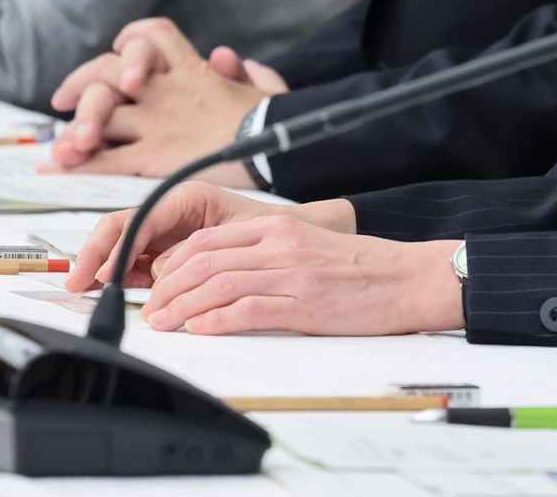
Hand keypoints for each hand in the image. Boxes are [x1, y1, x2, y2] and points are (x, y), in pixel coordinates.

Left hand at [39, 18, 283, 180]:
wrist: (271, 148)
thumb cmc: (271, 122)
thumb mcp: (263, 88)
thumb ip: (244, 72)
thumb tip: (226, 57)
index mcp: (190, 69)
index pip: (153, 36)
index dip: (131, 40)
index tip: (118, 49)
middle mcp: (165, 90)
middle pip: (108, 71)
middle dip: (81, 82)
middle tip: (62, 98)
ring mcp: (155, 122)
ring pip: (100, 113)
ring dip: (75, 128)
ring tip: (62, 145)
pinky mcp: (152, 156)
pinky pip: (104, 158)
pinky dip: (76, 164)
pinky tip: (58, 168)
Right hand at [63, 180, 312, 289]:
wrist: (295, 238)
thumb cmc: (273, 229)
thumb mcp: (241, 234)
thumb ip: (199, 251)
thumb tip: (159, 271)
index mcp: (188, 198)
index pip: (139, 218)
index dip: (117, 245)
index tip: (104, 272)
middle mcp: (171, 213)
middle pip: (121, 228)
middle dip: (96, 253)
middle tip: (78, 282)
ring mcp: (166, 233)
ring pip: (122, 247)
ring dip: (103, 268)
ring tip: (87, 291)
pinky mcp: (166, 253)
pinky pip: (135, 264)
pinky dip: (120, 278)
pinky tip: (111, 293)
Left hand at [140, 216, 461, 337]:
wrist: (406, 278)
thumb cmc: (360, 268)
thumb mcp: (307, 246)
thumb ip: (265, 254)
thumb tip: (219, 278)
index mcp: (277, 227)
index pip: (207, 239)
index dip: (172, 263)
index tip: (157, 283)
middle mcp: (279, 244)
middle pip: (204, 261)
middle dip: (167, 287)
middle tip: (150, 309)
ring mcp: (290, 273)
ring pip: (217, 284)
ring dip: (181, 306)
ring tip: (162, 324)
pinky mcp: (303, 304)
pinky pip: (246, 310)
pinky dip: (214, 321)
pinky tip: (198, 329)